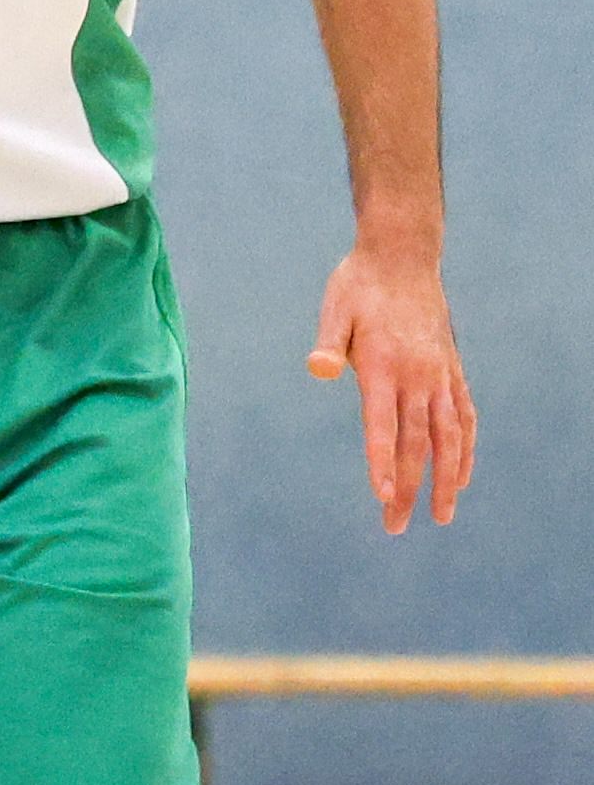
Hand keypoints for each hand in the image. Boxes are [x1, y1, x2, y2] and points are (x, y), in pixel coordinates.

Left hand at [308, 242, 473, 531]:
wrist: (402, 257)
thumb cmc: (358, 286)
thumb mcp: (333, 308)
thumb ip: (328, 343)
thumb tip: (318, 369)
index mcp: (383, 366)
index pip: (383, 426)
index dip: (382, 463)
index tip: (382, 497)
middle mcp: (417, 376)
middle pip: (415, 443)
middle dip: (406, 488)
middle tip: (395, 527)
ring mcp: (439, 375)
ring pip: (448, 437)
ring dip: (445, 478)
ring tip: (442, 515)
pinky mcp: (451, 371)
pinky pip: (464, 417)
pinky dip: (465, 448)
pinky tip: (461, 476)